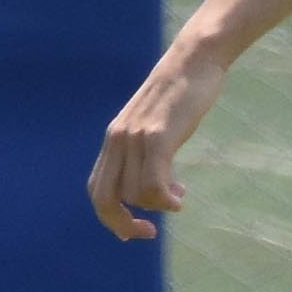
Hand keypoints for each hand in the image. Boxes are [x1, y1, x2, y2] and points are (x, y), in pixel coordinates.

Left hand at [88, 41, 228, 241]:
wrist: (193, 61)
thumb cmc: (181, 95)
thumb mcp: (157, 126)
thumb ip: (149, 155)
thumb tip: (161, 194)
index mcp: (114, 139)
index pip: (97, 189)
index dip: (111, 216)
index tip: (135, 228)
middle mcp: (118, 140)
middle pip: (105, 198)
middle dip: (122, 223)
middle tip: (148, 231)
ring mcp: (135, 138)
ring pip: (135, 195)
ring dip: (157, 205)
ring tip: (177, 196)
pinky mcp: (157, 137)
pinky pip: (153, 184)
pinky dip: (165, 200)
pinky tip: (179, 199)